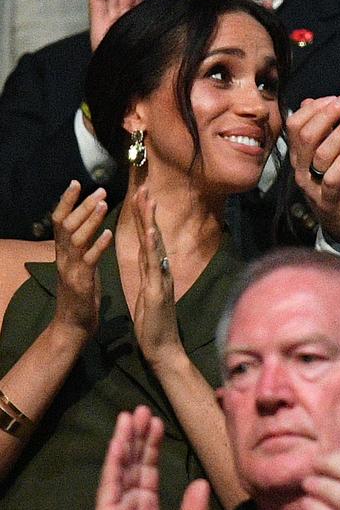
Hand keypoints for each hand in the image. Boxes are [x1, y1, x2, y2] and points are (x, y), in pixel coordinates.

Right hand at [51, 181, 112, 339]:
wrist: (74, 326)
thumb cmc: (80, 296)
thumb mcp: (80, 267)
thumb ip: (83, 248)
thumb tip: (89, 230)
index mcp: (64, 253)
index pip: (61, 221)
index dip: (67, 201)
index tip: (77, 183)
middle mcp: (64, 258)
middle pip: (67, 225)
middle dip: (83, 205)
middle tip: (101, 190)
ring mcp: (71, 270)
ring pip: (77, 238)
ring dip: (90, 220)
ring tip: (104, 204)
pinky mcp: (81, 283)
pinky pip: (89, 260)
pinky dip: (98, 245)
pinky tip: (109, 234)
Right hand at [94, 405, 208, 509]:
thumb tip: (201, 482)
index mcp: (146, 509)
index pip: (147, 470)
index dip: (151, 446)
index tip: (156, 421)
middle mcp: (129, 505)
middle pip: (132, 463)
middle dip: (136, 436)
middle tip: (140, 409)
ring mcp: (116, 509)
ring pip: (120, 467)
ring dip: (124, 440)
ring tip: (129, 415)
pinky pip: (110, 483)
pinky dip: (113, 461)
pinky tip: (117, 442)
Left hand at [131, 186, 182, 369]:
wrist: (163, 350)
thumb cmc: (155, 326)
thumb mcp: (149, 295)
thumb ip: (151, 276)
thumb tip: (150, 260)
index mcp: (156, 272)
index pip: (148, 240)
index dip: (144, 218)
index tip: (140, 196)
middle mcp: (161, 271)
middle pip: (153, 236)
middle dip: (148, 211)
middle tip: (144, 187)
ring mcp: (161, 280)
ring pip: (155, 246)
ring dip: (151, 222)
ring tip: (147, 200)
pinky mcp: (158, 291)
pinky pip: (155, 266)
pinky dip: (152, 247)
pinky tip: (149, 232)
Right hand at [287, 95, 339, 249]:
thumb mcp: (328, 154)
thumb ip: (319, 130)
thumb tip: (309, 101)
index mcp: (300, 155)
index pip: (295, 124)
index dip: (314, 108)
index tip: (335, 98)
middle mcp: (301, 169)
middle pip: (306, 135)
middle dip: (327, 114)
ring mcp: (312, 186)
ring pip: (319, 154)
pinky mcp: (328, 201)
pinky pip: (332, 180)